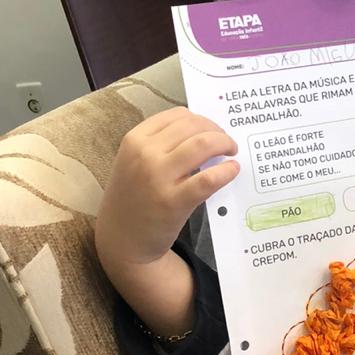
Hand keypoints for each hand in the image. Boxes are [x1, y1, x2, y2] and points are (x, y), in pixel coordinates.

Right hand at [95, 107, 238, 278]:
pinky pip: (208, 178)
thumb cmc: (133, 197)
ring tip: (231, 152)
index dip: (202, 119)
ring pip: (203, 144)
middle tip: (227, 142)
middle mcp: (145, 154)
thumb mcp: (134, 162)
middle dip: (217, 130)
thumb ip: (160, 144)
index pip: (177, 115)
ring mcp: (158, 178)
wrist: (122, 239)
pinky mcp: (174, 202)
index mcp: (135, 140)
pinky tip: (232, 170)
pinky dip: (226, 171)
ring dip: (224, 144)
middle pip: (193, 126)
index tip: (212, 129)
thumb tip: (203, 131)